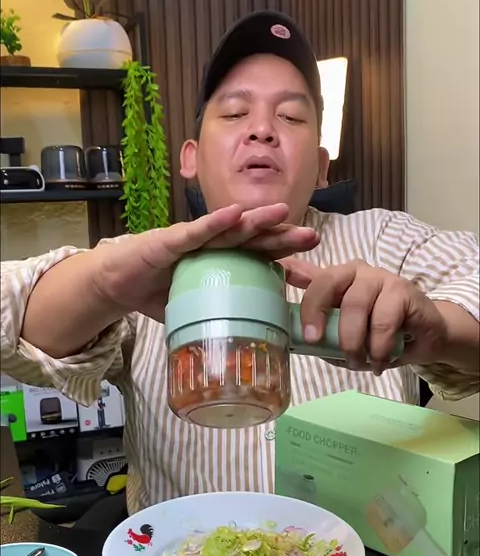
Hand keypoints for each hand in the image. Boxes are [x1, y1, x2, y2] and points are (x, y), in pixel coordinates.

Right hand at [96, 204, 318, 321]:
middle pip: (254, 240)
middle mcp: (211, 246)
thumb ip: (217, 315)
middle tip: (313, 236)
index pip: (259, 258)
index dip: (285, 259)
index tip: (313, 267)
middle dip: (283, 237)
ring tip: (282, 213)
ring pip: (230, 230)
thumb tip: (243, 342)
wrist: (115, 284)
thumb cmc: (155, 292)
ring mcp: (192, 241)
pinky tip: (235, 213)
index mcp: (221, 262)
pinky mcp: (169, 240)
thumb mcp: (194, 309)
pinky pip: (195, 232)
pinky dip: (214, 222)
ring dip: (257, 221)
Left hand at [282, 258, 448, 373]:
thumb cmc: (379, 335)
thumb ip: (323, 330)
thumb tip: (292, 339)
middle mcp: (357, 272)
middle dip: (317, 312)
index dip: (301, 299)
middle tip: (315, 342)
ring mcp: (381, 277)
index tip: (297, 324)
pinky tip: (379, 362)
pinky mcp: (404, 290)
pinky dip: (378, 347)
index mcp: (337, 279)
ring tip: (357, 362)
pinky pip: (384, 320)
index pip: (312, 280)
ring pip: (356, 305)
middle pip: (328, 282)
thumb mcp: (345, 335)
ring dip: (352, 341)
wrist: (426, 337)